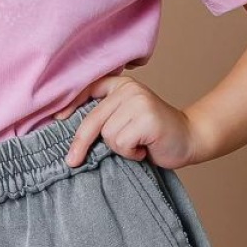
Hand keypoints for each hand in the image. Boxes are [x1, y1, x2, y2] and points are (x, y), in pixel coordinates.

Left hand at [58, 73, 199, 170]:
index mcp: (122, 85)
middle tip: (71, 161)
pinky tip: (144, 150)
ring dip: (119, 149)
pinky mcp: (147, 117)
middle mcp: (129, 89)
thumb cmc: (153, 135)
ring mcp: (139, 101)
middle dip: (80, 143)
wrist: (190, 139)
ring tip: (137, 146)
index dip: (69, 105)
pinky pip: (121, 143)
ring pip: (107, 134)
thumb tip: (67, 128)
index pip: (88, 89)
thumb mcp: (126, 119)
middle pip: (92, 119)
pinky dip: (130, 154)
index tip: (57, 119)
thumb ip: (105, 117)